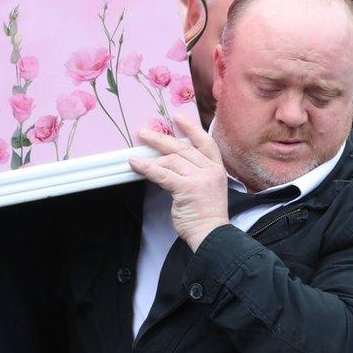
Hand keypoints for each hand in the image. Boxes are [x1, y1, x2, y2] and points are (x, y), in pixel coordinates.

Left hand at [129, 115, 228, 251]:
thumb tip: (169, 159)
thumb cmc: (206, 216)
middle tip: (144, 133)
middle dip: (161, 139)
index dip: (191, 128)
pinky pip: (162, 173)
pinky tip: (135, 163)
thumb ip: (195, 172)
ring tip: (137, 155)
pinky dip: (146, 167)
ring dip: (151, 157)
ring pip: (171, 160)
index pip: (205, 142)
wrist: (212, 235)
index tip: (178, 117)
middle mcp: (210, 170)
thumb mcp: (208, 188)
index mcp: (217, 169)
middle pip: (183, 148)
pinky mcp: (186, 188)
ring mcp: (199, 178)